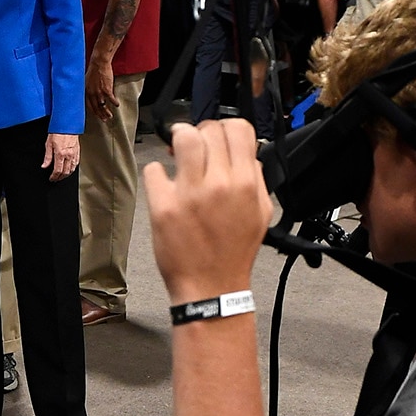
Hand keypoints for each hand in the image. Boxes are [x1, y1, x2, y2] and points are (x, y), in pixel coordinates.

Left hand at [43, 133, 78, 180]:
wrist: (67, 124)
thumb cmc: (58, 131)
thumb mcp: (48, 144)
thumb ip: (47, 157)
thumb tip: (44, 166)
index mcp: (60, 154)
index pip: (57, 170)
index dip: (54, 176)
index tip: (51, 178)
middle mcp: (68, 155)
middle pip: (65, 172)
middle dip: (60, 178)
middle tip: (55, 179)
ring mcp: (74, 154)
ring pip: (72, 169)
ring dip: (66, 175)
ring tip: (62, 176)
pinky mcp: (78, 152)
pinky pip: (76, 164)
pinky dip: (73, 169)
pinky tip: (70, 170)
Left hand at [86, 52, 116, 121]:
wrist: (99, 63)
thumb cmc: (93, 70)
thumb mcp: (86, 81)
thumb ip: (89, 89)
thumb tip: (91, 94)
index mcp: (86, 91)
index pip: (88, 105)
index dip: (93, 112)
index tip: (97, 115)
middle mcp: (91, 93)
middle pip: (96, 107)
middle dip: (100, 115)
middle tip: (104, 120)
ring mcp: (99, 92)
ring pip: (102, 106)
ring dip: (107, 112)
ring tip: (110, 116)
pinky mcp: (106, 89)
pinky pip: (111, 99)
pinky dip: (114, 102)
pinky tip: (117, 105)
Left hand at [143, 119, 272, 305]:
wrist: (211, 287)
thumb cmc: (233, 252)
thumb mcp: (260, 214)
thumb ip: (256, 179)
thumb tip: (246, 152)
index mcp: (245, 185)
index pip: (238, 129)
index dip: (227, 128)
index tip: (219, 137)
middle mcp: (219, 185)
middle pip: (208, 129)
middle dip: (201, 134)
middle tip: (197, 149)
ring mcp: (189, 194)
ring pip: (182, 138)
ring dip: (179, 141)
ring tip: (178, 154)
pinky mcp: (163, 206)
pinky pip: (154, 169)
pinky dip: (158, 173)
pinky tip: (165, 185)